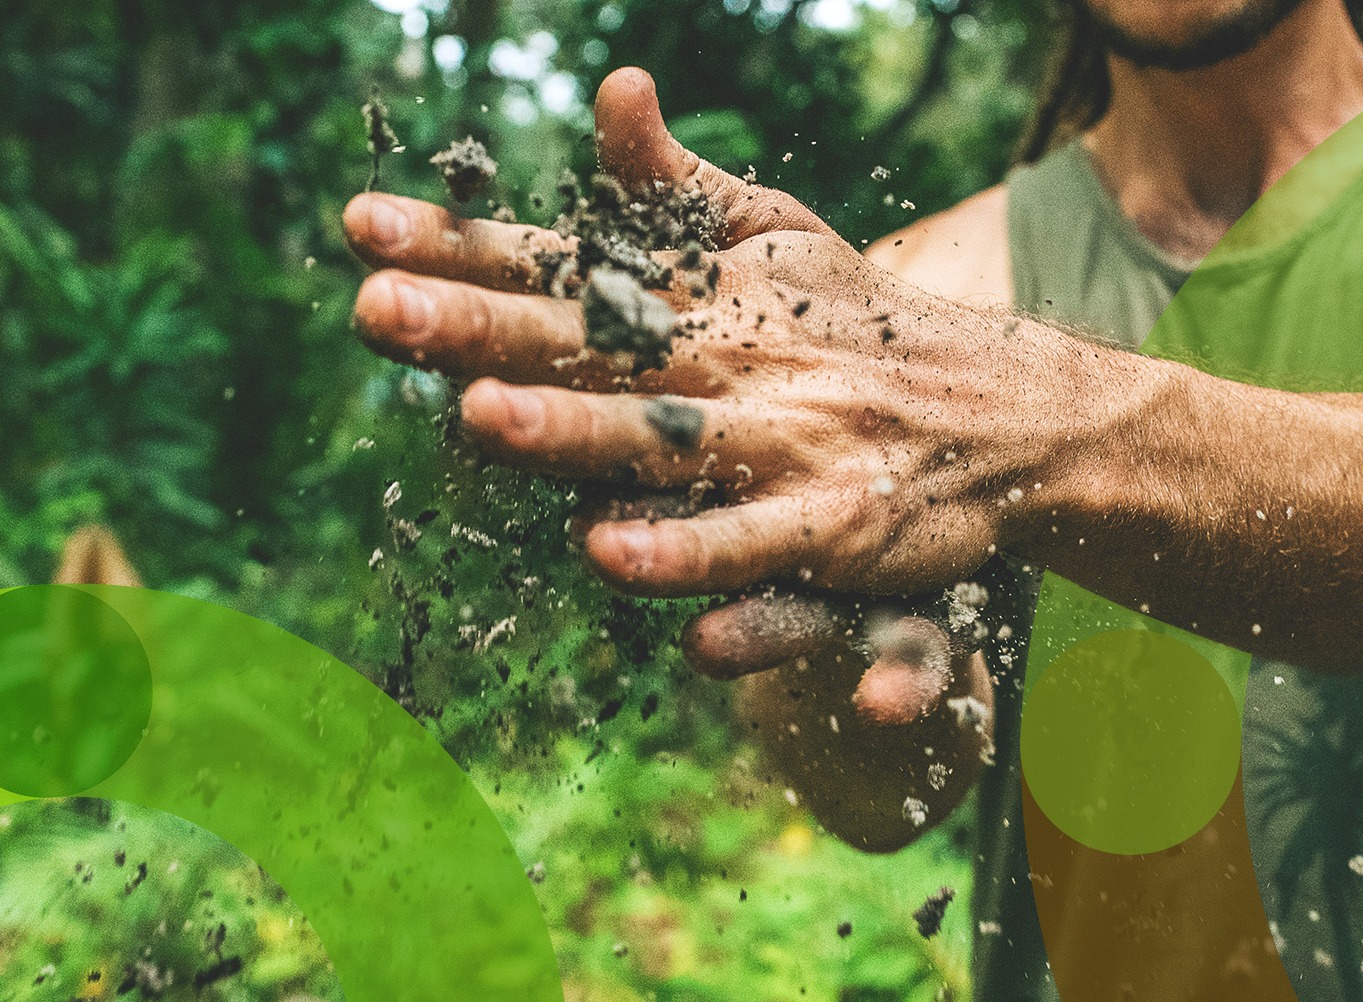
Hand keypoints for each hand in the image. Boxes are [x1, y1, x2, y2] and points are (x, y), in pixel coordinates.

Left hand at [345, 68, 1094, 715]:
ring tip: (480, 421)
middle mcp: (729, 362)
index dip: (459, 244)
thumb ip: (676, 184)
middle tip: (374, 309)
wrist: (1006, 414)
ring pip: (662, 440)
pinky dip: (689, 552)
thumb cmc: (861, 328)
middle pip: (587, 345)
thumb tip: (613, 84)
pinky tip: (612, 556)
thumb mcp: (776, 237)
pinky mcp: (832, 524)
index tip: (356, 224)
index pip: (559, 263)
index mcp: (699, 296)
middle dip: (477, 327)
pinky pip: (750, 545)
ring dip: (573, 432)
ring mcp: (781, 443)